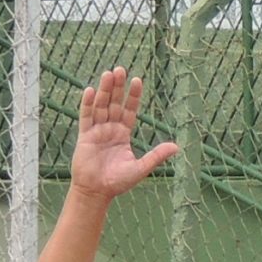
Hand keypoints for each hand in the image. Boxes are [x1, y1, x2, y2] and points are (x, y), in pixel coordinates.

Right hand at [69, 68, 176, 200]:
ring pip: (100, 105)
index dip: (133, 96)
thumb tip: (176, 147)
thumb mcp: (140, 168)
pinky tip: (90, 90)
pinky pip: (86, 116)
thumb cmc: (118, 182)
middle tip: (120, 69)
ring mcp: (97, 130)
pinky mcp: (85, 136)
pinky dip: (87, 104)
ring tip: (108, 74)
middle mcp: (110, 129)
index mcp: (123, 134)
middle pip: (114, 103)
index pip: (130, 110)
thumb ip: (156, 156)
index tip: (137, 81)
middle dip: (117, 87)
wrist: (97, 191)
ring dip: (104, 90)